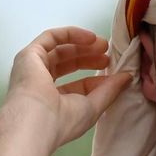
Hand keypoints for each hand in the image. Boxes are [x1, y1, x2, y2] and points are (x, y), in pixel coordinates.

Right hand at [5, 27, 133, 147]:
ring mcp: (32, 69)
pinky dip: (70, 34)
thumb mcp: (93, 106)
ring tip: (103, 44)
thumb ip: (110, 90)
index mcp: (53, 102)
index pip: (77, 85)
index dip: (96, 77)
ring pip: (59, 49)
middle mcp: (40, 85)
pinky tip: (89, 38)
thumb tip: (127, 77)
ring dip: (82, 44)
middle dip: (89, 56)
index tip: (114, 72)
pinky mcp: (29, 55)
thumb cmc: (63, 121)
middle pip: (67, 64)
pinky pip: (51, 38)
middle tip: (108, 52)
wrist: (36, 121)